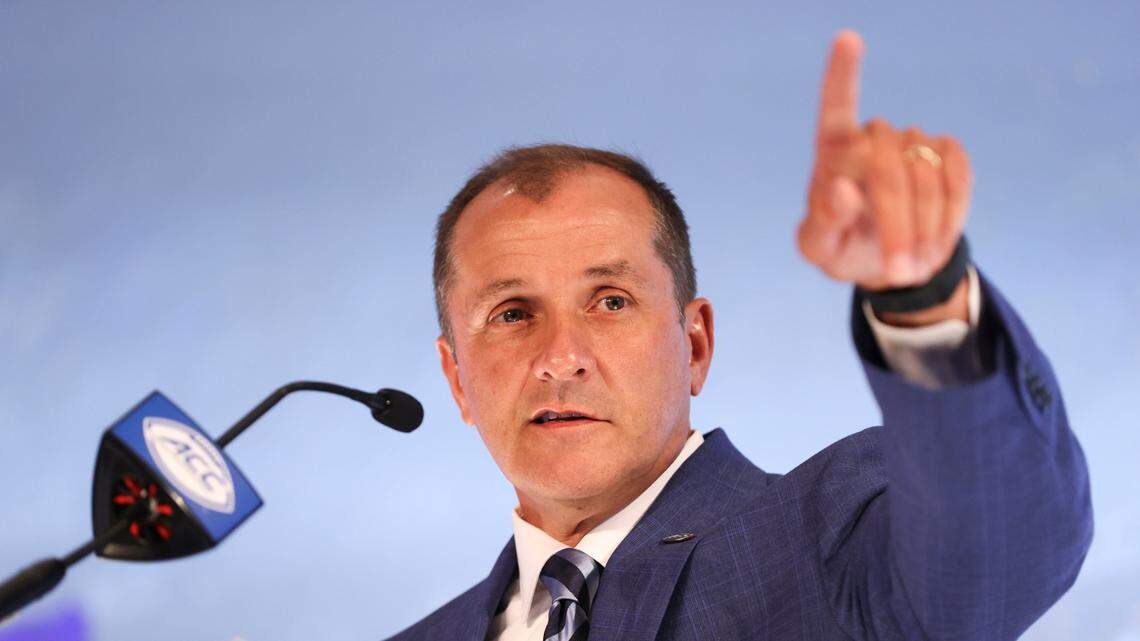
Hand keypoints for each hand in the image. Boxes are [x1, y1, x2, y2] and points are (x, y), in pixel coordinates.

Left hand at [797, 30, 973, 291]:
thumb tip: (839, 188)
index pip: (837, 105)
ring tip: (911, 263)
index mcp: (832, 151)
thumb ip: (822, 222)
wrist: (887, 261)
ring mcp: (911, 141)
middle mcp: (872, 137)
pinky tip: (937, 240)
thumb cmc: (843, 249)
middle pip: (887, 165)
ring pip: (925, 173)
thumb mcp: (822, 249)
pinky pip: (957, 174)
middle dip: (896, 222)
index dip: (843, 74)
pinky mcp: (946, 154)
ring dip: (924, 225)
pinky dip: (951, 212)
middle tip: (898, 269)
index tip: (848, 39)